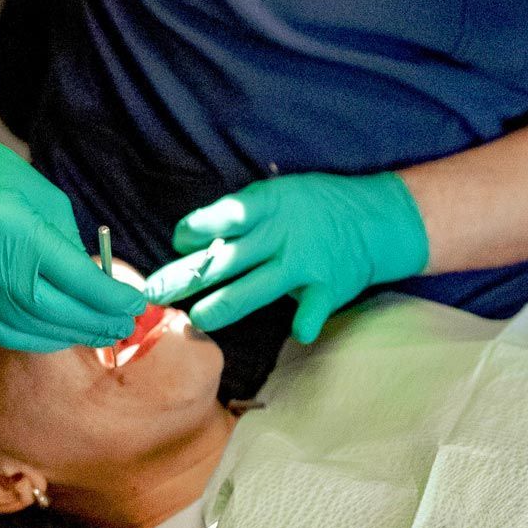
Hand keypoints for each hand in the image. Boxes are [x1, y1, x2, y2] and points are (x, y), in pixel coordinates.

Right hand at [0, 109, 145, 350]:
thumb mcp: (41, 195)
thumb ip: (67, 243)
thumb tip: (95, 283)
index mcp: (13, 227)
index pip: (73, 276)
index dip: (108, 296)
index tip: (135, 303)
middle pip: (51, 310)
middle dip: (94, 322)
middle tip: (124, 326)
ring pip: (23, 328)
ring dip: (66, 336)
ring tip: (99, 334)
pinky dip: (31, 337)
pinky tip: (57, 334)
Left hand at [144, 172, 427, 342]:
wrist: (373, 216)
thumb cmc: (313, 204)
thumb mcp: (277, 196)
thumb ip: (241, 218)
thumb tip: (192, 239)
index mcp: (267, 206)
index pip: (223, 217)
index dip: (196, 229)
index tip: (178, 242)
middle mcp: (281, 235)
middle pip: (226, 258)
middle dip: (187, 276)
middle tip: (154, 292)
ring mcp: (304, 263)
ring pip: (255, 288)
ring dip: (224, 304)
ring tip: (197, 318)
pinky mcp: (326, 288)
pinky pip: (311, 309)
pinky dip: (305, 321)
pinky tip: (297, 331)